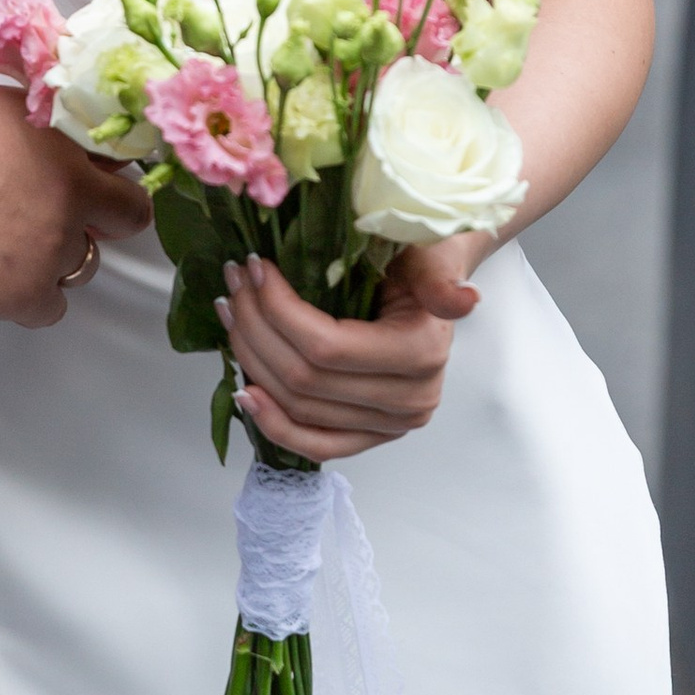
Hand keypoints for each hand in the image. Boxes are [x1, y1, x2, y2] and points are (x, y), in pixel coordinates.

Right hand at [0, 68, 155, 327]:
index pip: (118, 160)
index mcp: (59, 141)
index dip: (101, 172)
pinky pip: (50, 308)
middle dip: (99, 217)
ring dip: (56, 257)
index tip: (82, 175)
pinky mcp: (28, 293)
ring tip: (10, 248)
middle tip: (58, 214)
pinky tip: (2, 286)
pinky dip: (32, 301)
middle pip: (123, 217)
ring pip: (83, 263)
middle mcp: (71, 196)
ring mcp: (54, 248)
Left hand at [217, 238, 488, 460]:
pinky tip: (245, 391)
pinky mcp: (370, 436)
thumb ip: (438, 275)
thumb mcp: (431, 251)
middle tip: (232, 284)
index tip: (253, 268)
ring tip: (231, 313)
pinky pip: (315, 444)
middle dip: (255, 327)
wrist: (436, 281)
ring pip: (299, 407)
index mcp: (422, 352)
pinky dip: (274, 422)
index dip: (278, 310)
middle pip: (304, 378)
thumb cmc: (424, 258)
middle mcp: (410, 400)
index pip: (327, 346)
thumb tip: (463, 299)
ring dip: (252, 361)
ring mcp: (390, 426)